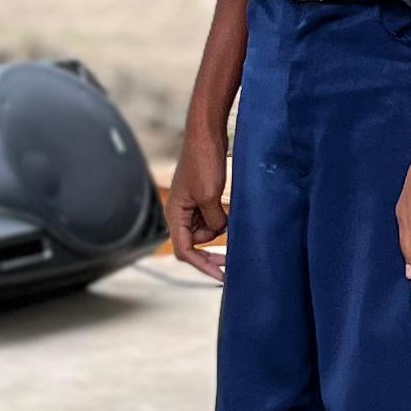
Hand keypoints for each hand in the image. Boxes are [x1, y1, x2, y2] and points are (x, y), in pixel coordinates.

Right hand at [165, 119, 229, 280]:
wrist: (206, 133)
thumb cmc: (203, 161)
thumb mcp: (209, 196)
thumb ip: (214, 222)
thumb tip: (220, 232)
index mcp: (175, 214)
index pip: (185, 251)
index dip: (202, 266)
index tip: (221, 276)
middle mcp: (180, 212)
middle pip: (197, 243)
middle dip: (214, 246)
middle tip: (234, 258)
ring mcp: (191, 204)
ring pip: (207, 230)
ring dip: (221, 228)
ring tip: (234, 217)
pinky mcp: (202, 196)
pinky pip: (212, 216)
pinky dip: (222, 218)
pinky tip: (233, 212)